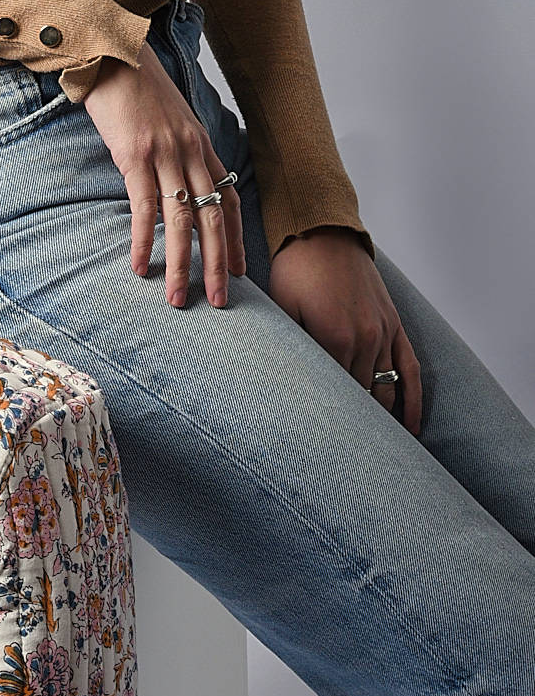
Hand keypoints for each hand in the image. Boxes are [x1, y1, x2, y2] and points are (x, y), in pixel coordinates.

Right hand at [82, 45, 245, 308]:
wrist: (111, 51)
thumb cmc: (134, 86)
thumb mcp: (167, 118)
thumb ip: (176, 149)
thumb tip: (173, 180)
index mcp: (201, 145)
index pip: (228, 201)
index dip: (235, 240)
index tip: (238, 272)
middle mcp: (191, 152)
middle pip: (213, 220)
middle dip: (218, 265)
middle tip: (219, 301)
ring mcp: (165, 154)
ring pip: (182, 221)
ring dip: (181, 265)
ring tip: (178, 298)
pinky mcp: (135, 155)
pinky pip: (145, 208)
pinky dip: (144, 241)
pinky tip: (140, 267)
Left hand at [270, 227, 422, 433]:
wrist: (323, 234)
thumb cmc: (294, 271)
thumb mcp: (282, 309)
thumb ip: (290, 346)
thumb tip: (288, 386)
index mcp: (333, 339)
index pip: (333, 394)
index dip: (327, 421)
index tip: (320, 449)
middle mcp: (365, 340)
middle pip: (362, 398)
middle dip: (353, 428)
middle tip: (344, 462)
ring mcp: (384, 333)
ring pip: (387, 390)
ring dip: (382, 421)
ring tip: (375, 453)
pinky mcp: (395, 326)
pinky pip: (411, 370)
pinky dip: (413, 400)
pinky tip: (411, 427)